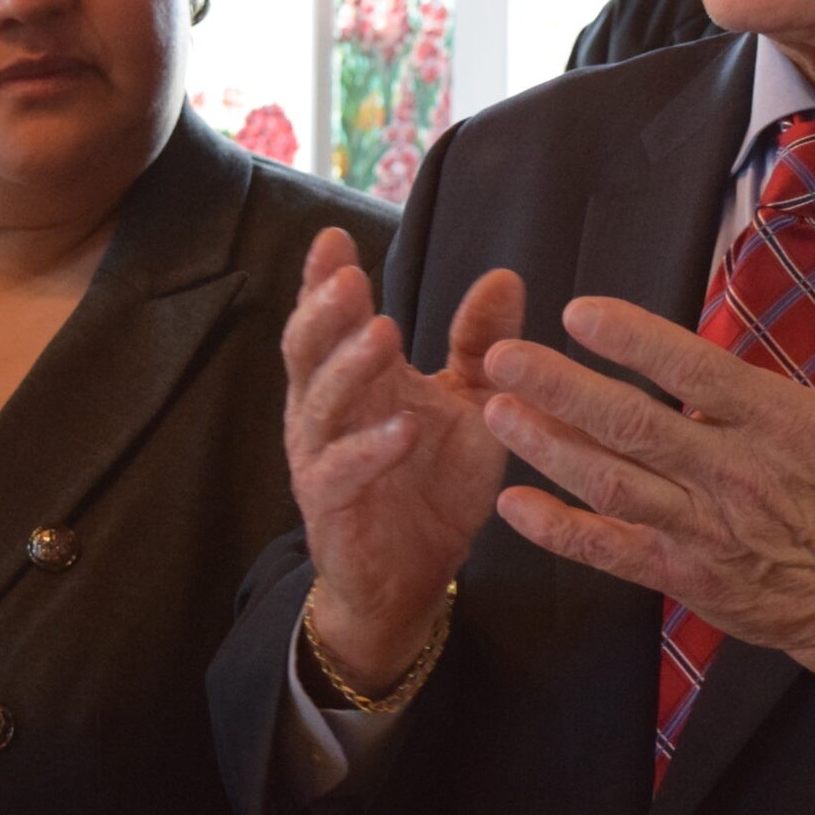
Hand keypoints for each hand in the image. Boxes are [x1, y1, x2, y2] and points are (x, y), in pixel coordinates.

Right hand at [281, 227, 522, 691]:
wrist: (414, 577)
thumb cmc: (434, 482)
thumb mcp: (469, 404)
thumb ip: (480, 344)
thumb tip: (505, 277)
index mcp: (356, 378)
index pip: (330, 318)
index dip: (324, 278)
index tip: (334, 236)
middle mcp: (327, 411)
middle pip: (308, 349)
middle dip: (324, 310)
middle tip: (350, 276)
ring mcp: (323, 458)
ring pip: (320, 403)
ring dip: (349, 366)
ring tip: (383, 333)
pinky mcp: (332, 508)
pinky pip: (342, 472)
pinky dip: (372, 448)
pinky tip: (403, 428)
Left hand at [479, 234, 814, 681]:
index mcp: (773, 421)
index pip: (694, 372)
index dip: (634, 341)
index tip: (579, 312)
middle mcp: (728, 471)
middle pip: (633, 425)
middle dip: (562, 390)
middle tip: (503, 357)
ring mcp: (700, 526)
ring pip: (611, 485)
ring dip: (548, 449)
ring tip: (494, 412)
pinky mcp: (682, 572)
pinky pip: (611, 552)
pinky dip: (560, 532)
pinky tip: (513, 506)